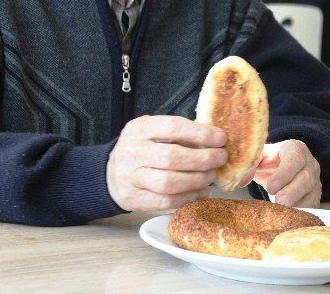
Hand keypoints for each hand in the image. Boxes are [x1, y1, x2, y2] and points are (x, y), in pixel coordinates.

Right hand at [106, 115, 227, 211]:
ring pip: (169, 182)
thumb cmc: (141, 148)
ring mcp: (131, 177)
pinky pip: (165, 202)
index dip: (199, 134)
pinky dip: (188, 198)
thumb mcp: (152, 130)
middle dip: (203, 159)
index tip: (220, 138)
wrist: (109, 172)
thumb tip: (214, 139)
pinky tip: (200, 192)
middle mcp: (133, 152)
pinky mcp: (134, 199)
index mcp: (139, 129)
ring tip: (211, 176)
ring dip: (197, 180)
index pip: (172, 127)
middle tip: (220, 158)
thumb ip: (178, 133)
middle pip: (172, 157)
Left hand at [240, 140, 321, 206]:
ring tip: (281, 210)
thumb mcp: (258, 156)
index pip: (294, 160)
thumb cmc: (269, 161)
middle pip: (305, 178)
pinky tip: (289, 216)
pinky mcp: (315, 195)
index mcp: (295, 149)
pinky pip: (312, 205)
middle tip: (278, 203)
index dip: (283, 175)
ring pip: (311, 193)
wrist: (280, 167)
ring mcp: (315, 180)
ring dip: (296, 204)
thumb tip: (241, 180)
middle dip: (291, 193)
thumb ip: (249, 164)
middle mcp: (309, 163)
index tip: (271, 188)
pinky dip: (301, 212)